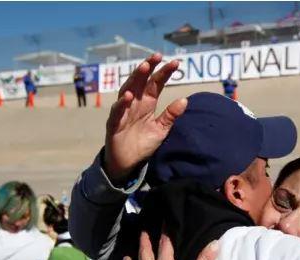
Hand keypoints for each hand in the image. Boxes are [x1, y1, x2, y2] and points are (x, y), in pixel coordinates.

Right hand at [105, 53, 187, 183]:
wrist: (128, 163)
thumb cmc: (143, 143)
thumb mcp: (161, 129)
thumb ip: (171, 115)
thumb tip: (185, 100)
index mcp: (147, 103)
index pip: (156, 84)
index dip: (164, 73)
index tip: (175, 63)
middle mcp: (135, 104)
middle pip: (141, 82)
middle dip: (148, 68)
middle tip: (157, 56)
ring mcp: (124, 112)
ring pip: (127, 90)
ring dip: (135, 79)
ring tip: (144, 68)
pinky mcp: (114, 124)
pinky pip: (118, 111)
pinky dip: (122, 103)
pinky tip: (129, 95)